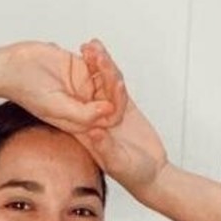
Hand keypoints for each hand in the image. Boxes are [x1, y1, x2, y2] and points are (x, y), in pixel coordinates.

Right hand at [2, 41, 117, 135]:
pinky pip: (99, 61)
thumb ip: (83, 114)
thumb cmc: (26, 91)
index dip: (116, 103)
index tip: (114, 85)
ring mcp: (84, 86)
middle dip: (111, 77)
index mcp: (80, 120)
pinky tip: (86, 47)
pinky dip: (98, 52)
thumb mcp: (55, 107)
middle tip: (102, 61)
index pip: (109, 117)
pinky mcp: (81, 67)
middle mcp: (84, 104)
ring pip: (108, 76)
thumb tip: (109, 111)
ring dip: (104, 62)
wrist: (11, 68)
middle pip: (112, 95)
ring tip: (91, 51)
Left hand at [73, 39, 168, 195]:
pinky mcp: (126, 109)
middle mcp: (96, 121)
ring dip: (101, 67)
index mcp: (88, 134)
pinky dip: (115, 75)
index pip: (78, 106)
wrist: (152, 174)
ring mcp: (110, 113)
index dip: (73, 88)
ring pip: (104, 85)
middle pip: (90, 90)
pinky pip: (118, 89)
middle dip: (88, 69)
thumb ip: (107, 148)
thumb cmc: (133, 174)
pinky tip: (109, 60)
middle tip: (84, 48)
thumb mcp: (118, 163)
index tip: (68, 70)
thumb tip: (96, 132)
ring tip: (95, 46)